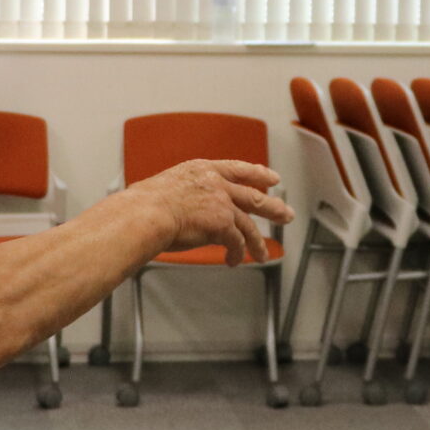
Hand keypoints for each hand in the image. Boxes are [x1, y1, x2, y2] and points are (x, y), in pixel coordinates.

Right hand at [133, 159, 291, 267]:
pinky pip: (236, 242)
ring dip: (258, 242)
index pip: (237, 168)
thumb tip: (186, 209)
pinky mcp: (223, 223)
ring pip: (249, 225)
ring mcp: (222, 203)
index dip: (257, 173)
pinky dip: (237, 253)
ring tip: (263, 254)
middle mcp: (216, 183)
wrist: (145, 213)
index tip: (270, 178)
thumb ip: (186, 195)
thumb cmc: (144, 205)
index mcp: (202, 169)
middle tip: (285, 213)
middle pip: (254, 196)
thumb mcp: (168, 187)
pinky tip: (234, 260)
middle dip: (273, 207)